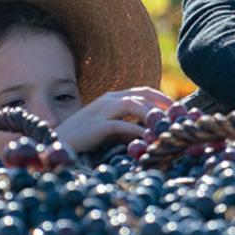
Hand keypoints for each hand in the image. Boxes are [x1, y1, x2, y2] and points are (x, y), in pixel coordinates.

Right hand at [53, 87, 171, 153]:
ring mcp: (101, 111)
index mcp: (112, 97)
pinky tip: (146, 139)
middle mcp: (108, 100)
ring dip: (151, 114)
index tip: (177, 108)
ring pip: (132, 105)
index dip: (162, 97)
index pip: (142, 91)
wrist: (57, 143)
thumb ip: (126, 126)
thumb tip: (147, 134)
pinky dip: (135, 131)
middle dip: (162, 104)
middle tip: (177, 117)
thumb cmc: (84, 138)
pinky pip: (120, 125)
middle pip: (141, 95)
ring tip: (165, 125)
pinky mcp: (96, 126)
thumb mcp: (109, 128)